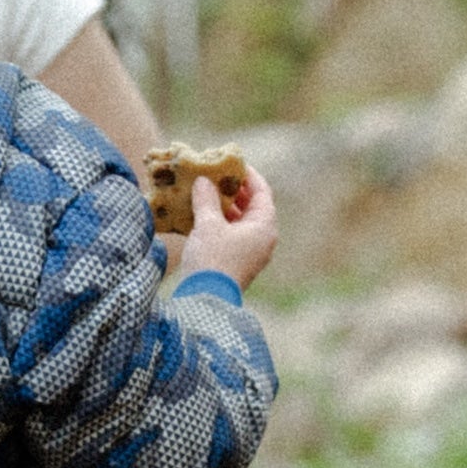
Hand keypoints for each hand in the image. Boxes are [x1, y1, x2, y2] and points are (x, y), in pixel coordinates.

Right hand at [177, 167, 276, 290]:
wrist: (205, 303)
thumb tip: (203, 181)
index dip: (246, 175)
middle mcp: (263, 240)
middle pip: (251, 207)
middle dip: (232, 193)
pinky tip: (201, 220)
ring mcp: (250, 255)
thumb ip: (206, 199)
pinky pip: (231, 238)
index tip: (231, 164)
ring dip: (223, 210)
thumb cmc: (212, 259)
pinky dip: (219, 227)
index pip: (261, 191)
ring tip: (204, 197)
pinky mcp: (237, 266)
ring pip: (240, 224)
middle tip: (214, 179)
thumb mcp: (208, 224)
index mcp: (264, 226)